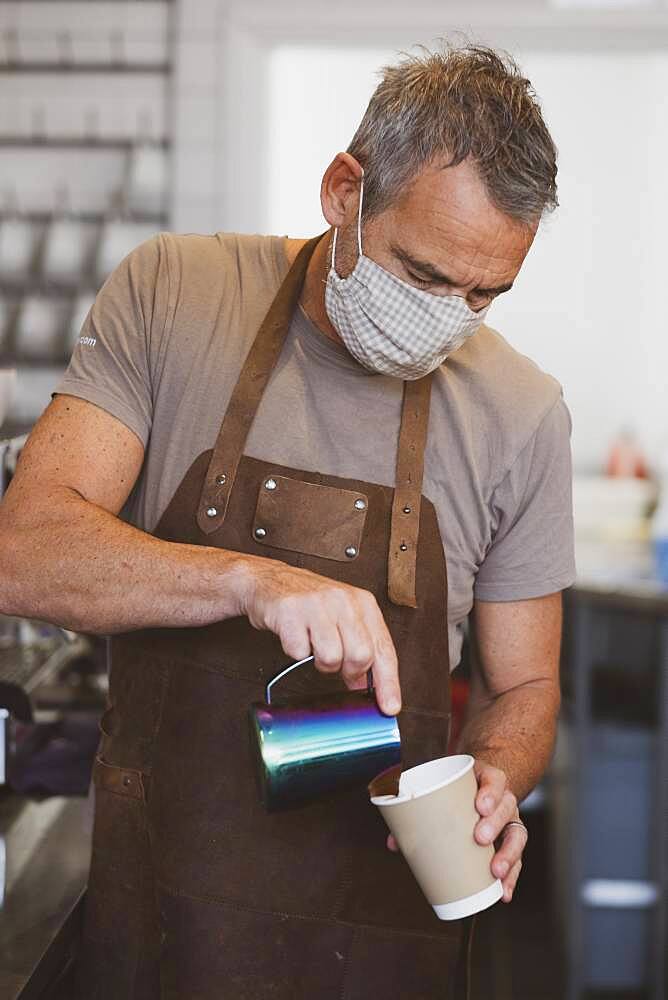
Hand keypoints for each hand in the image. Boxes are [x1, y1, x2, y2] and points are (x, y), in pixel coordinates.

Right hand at [238, 555, 400, 714]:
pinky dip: (296, 652)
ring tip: (314, 645)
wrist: (269, 580)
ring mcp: (317, 605)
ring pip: (331, 657)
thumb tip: (369, 685)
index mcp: (362, 602)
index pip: (384, 648)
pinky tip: (297, 636)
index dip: (388, 682)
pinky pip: (300, 653)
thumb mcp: (343, 617)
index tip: (389, 707)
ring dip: (321, 662)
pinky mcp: (291, 612)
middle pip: (361, 656)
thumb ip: (360, 647)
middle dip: (349, 670)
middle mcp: (343, 600)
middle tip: (338, 665)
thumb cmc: (309, 601)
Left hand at [386, 760, 527, 903]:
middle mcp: (503, 799)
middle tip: (479, 837)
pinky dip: (511, 877)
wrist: (480, 786)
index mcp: (487, 779)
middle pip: (506, 807)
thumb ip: (419, 811)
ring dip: (508, 854)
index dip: (490, 792)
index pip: (495, 779)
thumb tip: (394, 842)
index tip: (479, 805)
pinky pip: (517, 858)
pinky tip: (503, 892)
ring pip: (517, 834)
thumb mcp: (444, 789)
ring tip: (495, 871)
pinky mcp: (509, 840)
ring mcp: (509, 820)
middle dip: (494, 824)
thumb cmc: (459, 790)